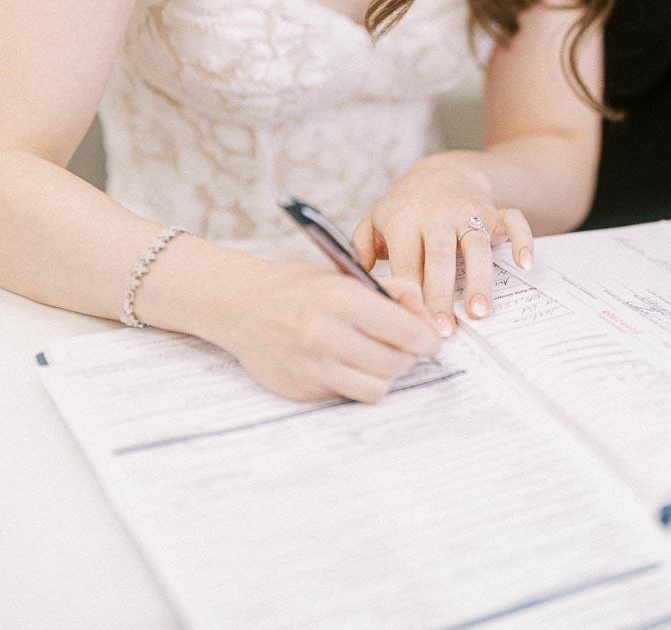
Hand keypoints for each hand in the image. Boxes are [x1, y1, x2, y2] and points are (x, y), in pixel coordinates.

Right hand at [214, 258, 440, 403]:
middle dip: (408, 356)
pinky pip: (347, 395)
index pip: (405, 331)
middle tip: (405, 347)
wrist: (240, 304)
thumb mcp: (344, 274)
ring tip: (379, 356)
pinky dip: (356, 383)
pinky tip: (349, 364)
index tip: (430, 339)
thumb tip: (424, 316)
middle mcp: (325, 334)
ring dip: (385, 374)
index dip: (426, 338)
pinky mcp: (301, 388)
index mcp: (341, 298)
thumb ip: (391, 290)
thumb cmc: (297, 286)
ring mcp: (311, 366)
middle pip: (395, 363)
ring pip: (376, 387)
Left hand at [350, 154, 533, 337]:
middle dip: (442, 294)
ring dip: (479, 278)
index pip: (407, 262)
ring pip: (475, 244)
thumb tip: (355, 284)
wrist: (443, 170)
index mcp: (404, 219)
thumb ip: (359, 250)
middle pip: (440, 256)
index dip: (411, 294)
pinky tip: (525, 264)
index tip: (413, 325)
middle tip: (444, 330)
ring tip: (479, 312)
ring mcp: (467, 211)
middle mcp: (436, 213)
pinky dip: (521, 240)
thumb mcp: (376, 221)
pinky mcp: (494, 210)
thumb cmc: (406, 208)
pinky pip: (513, 220)